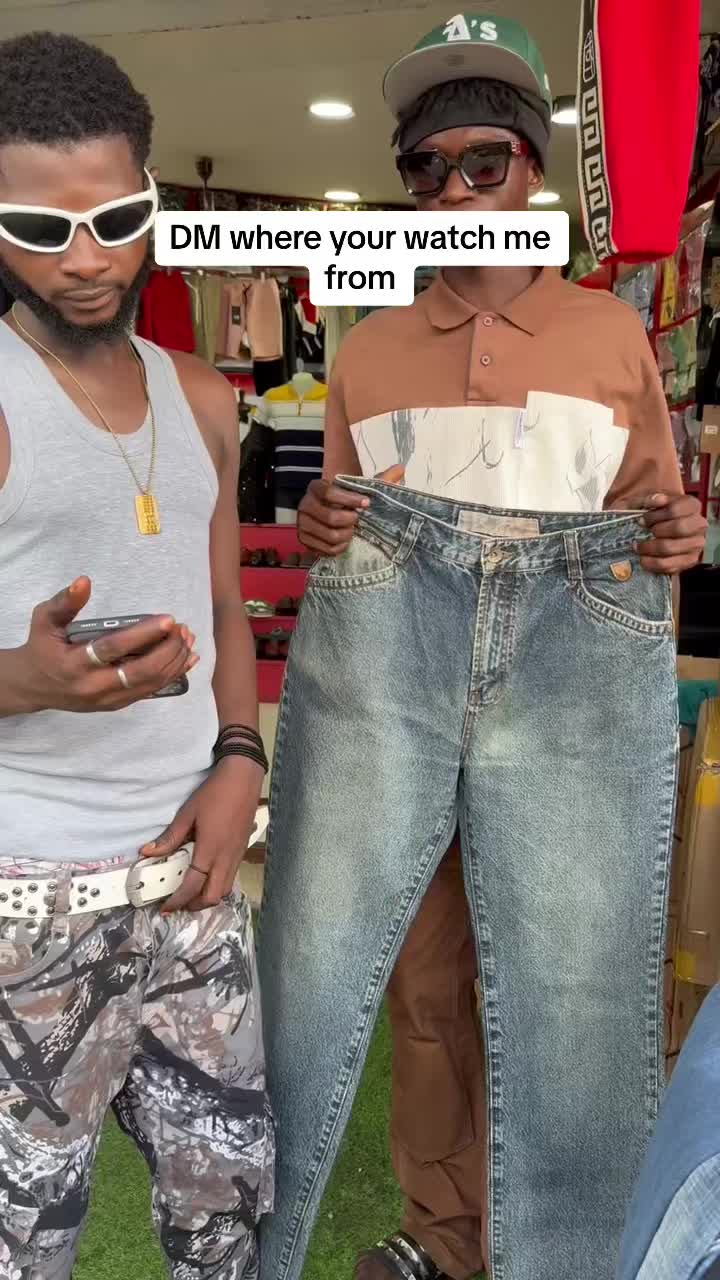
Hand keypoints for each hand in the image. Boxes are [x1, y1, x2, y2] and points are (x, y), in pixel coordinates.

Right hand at [14, 577, 197, 712]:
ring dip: (174, 662)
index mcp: (74, 664)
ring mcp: (107, 700)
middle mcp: (93, 687)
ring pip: (150, 684)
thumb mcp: (44, 620)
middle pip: (140, 672)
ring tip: (188, 639)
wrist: (33, 686)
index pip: (114, 648)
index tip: (168, 619)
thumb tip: (84, 581)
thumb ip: (65, 602)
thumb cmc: (41, 647)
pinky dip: (172, 675)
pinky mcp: (117, 705)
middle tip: (182, 629)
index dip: (144, 634)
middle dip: (167, 650)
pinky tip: (187, 659)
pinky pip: (150, 691)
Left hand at [140, 757, 263, 911]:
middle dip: (195, 905)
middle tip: (178, 902)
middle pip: (213, 896)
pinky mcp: (242, 851)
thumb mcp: (187, 814)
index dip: (178, 900)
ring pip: (225, 890)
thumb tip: (147, 852)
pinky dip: (217, 885)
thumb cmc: (214, 794)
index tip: (165, 908)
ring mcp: (237, 856)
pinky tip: (206, 876)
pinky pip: (230, 878)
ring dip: (208, 897)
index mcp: (210, 850)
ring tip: (191, 892)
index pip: (193, 885)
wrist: (244, 780)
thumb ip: (169, 837)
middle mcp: (226, 858)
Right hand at [297, 465, 404, 556]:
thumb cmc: (347, 503)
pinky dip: (340, 548)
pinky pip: (325, 549)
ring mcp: (302, 524)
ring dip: (346, 536)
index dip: (349, 499)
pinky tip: (344, 542)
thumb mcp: (362, 490)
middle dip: (350, 521)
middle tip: (357, 521)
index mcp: (316, 487)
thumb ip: (380, 480)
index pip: (329, 492)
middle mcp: (304, 504)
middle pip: (331, 517)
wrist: (328, 519)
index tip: (367, 504)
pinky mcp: (303, 541)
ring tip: (351, 532)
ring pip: (330, 535)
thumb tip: (400, 468)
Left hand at [635, 493, 706, 573]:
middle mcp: (699, 524)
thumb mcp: (651, 501)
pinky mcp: (689, 561)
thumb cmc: (657, 514)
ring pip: (670, 548)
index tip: (642, 520)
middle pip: (678, 528)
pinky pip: (669, 565)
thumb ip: (649, 499)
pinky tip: (643, 559)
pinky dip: (652, 563)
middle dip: (655, 531)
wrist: (664, 528)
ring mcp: (696, 544)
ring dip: (649, 548)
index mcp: (692, 505)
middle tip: (643, 532)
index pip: (674, 509)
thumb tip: (654, 501)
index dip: (655, 515)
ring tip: (638, 546)